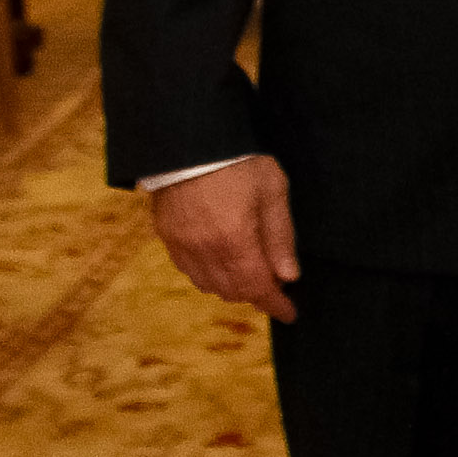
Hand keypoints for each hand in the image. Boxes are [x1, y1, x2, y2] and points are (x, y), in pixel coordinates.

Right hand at [151, 156, 298, 321]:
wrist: (189, 142)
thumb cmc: (238, 162)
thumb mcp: (273, 192)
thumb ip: (280, 237)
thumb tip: (288, 276)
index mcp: (235, 240)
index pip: (257, 287)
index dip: (275, 304)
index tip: (289, 314)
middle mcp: (205, 250)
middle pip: (232, 290)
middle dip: (256, 294)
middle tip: (276, 287)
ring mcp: (182, 245)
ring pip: (209, 284)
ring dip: (232, 287)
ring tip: (252, 274)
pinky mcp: (167, 236)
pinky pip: (189, 270)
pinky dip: (209, 276)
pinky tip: (222, 264)